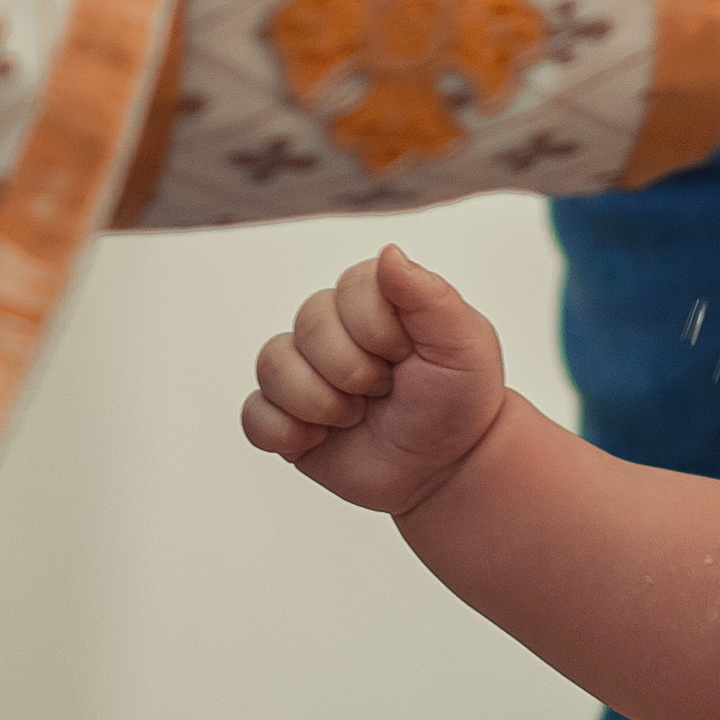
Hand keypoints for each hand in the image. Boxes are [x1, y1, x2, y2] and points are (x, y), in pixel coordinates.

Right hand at [241, 245, 510, 515]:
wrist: (448, 466)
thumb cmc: (459, 399)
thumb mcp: (464, 345)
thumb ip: (429, 297)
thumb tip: (388, 254)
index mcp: (373, 299)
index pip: (347, 290)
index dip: (379, 333)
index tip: (409, 356)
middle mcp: (330, 327)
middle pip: (307, 327)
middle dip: (356, 372)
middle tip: (387, 390)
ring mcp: (303, 370)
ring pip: (273, 367)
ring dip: (324, 404)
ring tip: (359, 416)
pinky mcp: (284, 415)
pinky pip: (255, 415)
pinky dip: (288, 434)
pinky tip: (323, 439)